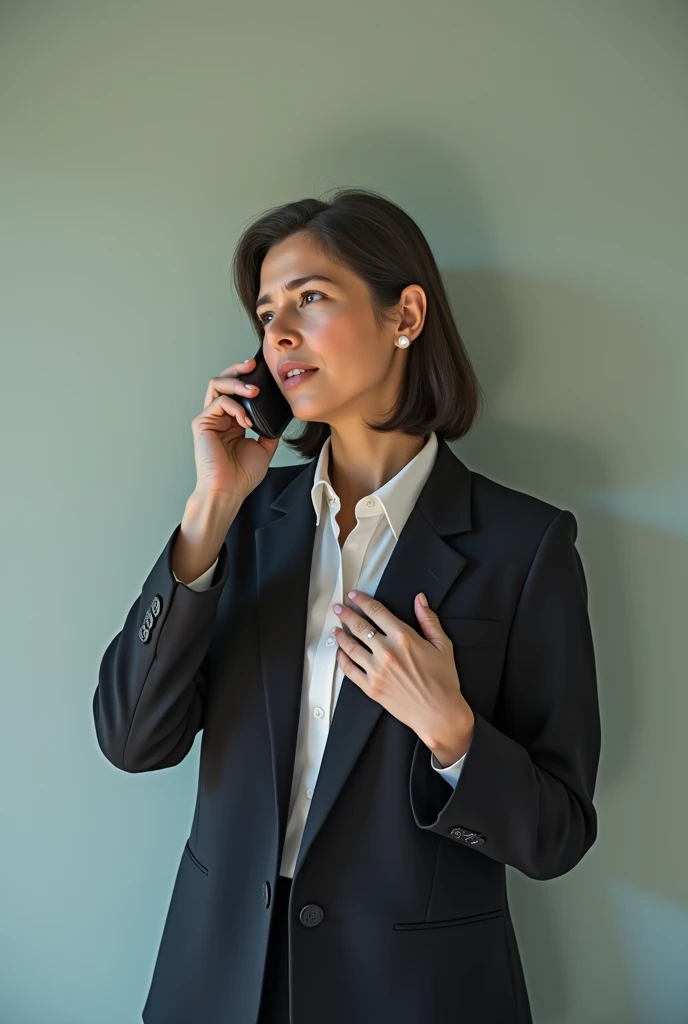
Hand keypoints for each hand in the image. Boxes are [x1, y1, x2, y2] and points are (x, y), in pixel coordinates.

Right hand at [190, 355, 279, 500]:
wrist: (229, 490)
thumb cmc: (242, 475)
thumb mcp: (264, 447)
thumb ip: (269, 429)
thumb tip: (280, 416)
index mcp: (232, 421)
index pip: (236, 390)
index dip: (248, 378)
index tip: (263, 372)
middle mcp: (219, 416)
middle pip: (223, 381)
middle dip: (238, 369)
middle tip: (254, 365)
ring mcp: (209, 418)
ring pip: (217, 385)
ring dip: (237, 384)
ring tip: (254, 391)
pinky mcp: (202, 423)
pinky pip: (219, 403)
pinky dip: (236, 407)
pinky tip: (246, 421)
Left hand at [332, 590, 474, 762]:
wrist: (439, 713)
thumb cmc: (443, 681)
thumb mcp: (442, 645)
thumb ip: (428, 619)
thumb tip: (420, 600)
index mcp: (403, 637)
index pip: (376, 611)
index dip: (362, 601)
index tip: (354, 596)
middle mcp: (386, 651)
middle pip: (359, 626)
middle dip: (346, 614)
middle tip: (339, 608)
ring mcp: (376, 670)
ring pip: (350, 646)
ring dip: (340, 635)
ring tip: (336, 628)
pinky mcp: (370, 687)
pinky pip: (349, 670)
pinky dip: (341, 659)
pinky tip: (340, 653)